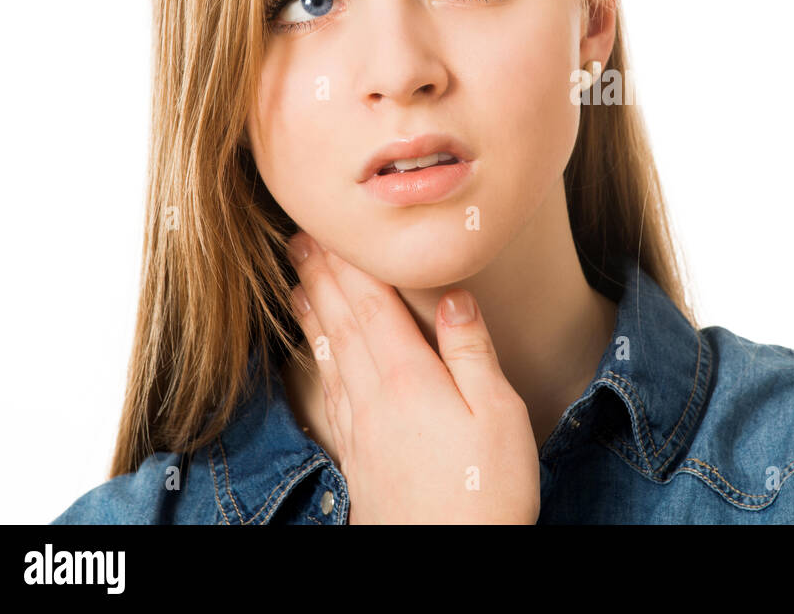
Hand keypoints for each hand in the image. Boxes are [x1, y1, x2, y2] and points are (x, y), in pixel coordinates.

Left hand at [284, 230, 539, 523]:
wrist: (449, 564)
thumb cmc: (485, 492)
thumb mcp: (497, 414)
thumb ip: (471, 351)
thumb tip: (453, 297)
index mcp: (409, 379)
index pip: (371, 305)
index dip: (349, 264)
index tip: (329, 230)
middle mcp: (375, 398)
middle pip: (341, 324)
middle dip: (320, 277)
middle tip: (298, 239)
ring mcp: (362, 429)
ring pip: (329, 355)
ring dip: (311, 313)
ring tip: (295, 282)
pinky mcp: (359, 456)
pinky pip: (330, 392)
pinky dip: (318, 360)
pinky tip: (318, 355)